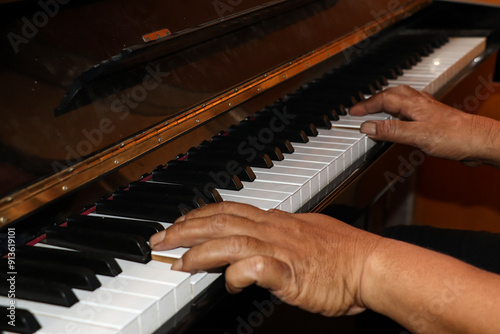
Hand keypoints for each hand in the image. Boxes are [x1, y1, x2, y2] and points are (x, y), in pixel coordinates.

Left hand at [150, 202, 382, 316]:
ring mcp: (281, 249)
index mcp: (276, 220)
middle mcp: (274, 229)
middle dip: (185, 229)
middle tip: (161, 238)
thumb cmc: (343, 253)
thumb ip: (279, 233)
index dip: (198, 215)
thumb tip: (258, 238)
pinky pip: (256, 268)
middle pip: (220, 221)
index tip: (178, 223)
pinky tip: (229, 284)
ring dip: (200, 252)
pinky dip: (237, 275)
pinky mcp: (291, 273)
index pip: (228, 209)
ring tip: (178, 263)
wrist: (372, 265)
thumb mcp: (305, 233)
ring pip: (230, 241)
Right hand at [349, 85, 499, 165]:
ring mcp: (428, 110)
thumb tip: (368, 126)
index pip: (383, 100)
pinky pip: (411, 109)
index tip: (353, 112)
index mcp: (413, 104)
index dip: (366, 106)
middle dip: (374, 100)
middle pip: (392, 94)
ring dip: (387, 102)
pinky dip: (400, 111)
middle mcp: (420, 103)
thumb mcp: (417, 135)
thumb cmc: (456, 136)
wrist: (480, 141)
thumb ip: (391, 131)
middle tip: (362, 108)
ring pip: (402, 99)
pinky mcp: (434, 119)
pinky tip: (402, 119)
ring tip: (377, 109)